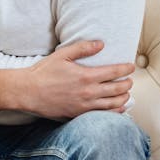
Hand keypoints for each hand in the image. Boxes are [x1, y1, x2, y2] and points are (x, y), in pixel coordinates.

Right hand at [0, 40, 134, 118]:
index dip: (125, 69)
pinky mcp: (79, 114)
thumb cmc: (44, 72)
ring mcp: (85, 106)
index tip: (130, 66)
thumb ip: (82, 48)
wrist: (29, 92)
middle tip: (129, 80)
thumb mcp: (62, 55)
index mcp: (86, 76)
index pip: (114, 72)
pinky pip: (104, 115)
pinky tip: (117, 108)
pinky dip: (115, 111)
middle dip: (127, 84)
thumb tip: (100, 44)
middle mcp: (89, 92)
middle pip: (118, 89)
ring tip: (126, 93)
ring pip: (114, 104)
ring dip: (124, 98)